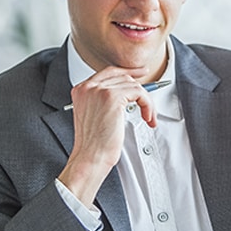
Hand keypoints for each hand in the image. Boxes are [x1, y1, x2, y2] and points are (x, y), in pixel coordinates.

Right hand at [58, 67, 156, 206]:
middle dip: (141, 92)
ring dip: (146, 102)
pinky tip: (147, 118)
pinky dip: (148, 105)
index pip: (109, 72)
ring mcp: (98, 90)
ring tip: (148, 117)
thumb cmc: (95, 144)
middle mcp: (88, 87)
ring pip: (134, 86)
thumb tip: (129, 92)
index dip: (128, 72)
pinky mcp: (111, 97)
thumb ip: (105, 100)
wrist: (90, 157)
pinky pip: (139, 93)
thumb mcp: (97, 115)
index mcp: (82, 90)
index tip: (141, 74)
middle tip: (149, 105)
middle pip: (123, 77)